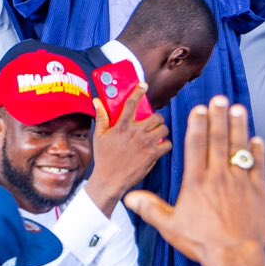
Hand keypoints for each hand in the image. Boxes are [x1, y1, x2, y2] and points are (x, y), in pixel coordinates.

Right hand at [84, 90, 171, 214]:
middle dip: (156, 117)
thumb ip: (101, 117)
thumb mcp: (99, 136)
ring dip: (162, 129)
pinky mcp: (153, 155)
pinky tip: (160, 146)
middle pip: (155, 116)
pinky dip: (165, 144)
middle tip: (153, 122)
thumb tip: (97, 101)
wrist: (110, 180)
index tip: (143, 85)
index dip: (138, 91)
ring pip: (163, 128)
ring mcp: (146, 144)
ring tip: (157, 133)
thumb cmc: (104, 159)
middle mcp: (136, 132)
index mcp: (122, 126)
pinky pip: (167, 144)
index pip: (131, 103)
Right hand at [126, 97, 264, 265]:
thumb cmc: (201, 242)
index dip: (197, 124)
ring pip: (239, 147)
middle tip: (219, 99)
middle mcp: (218, 176)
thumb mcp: (170, 227)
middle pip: (218, 139)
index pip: (196, 145)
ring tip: (238, 108)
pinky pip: (257, 165)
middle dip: (218, 116)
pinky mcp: (258, 191)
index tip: (198, 109)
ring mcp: (240, 181)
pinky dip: (256, 151)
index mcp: (196, 182)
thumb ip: (151, 208)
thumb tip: (129, 197)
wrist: (235, 257)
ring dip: (239, 126)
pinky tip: (256, 139)